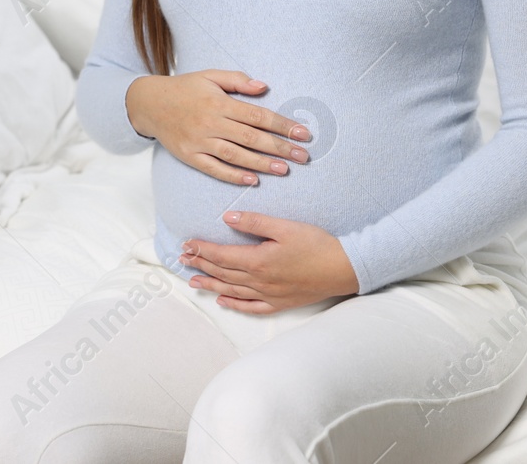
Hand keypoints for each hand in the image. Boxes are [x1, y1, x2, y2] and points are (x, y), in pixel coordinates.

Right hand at [125, 71, 311, 183]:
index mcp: (219, 103)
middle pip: (251, 138)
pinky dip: (234, 176)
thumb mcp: (210, 75)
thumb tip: (264, 87)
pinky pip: (214, 169)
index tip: (303, 133)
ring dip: (262, 163)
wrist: (150, 103)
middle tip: (303, 156)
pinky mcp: (190, 156)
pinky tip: (253, 181)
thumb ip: (237, 80)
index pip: (257, 115)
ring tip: (284, 169)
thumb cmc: (185, 88)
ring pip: (236, 156)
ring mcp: (199, 142)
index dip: (282, 125)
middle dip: (280, 147)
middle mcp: (211, 123)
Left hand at [179, 210, 359, 312]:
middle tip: (182, 260)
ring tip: (193, 282)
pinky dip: (235, 305)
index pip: (221, 256)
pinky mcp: (280, 303)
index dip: (202, 250)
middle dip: (201, 266)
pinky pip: (252, 307)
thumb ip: (255, 223)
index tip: (187, 244)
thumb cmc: (317, 244)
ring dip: (211, 286)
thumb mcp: (285, 227)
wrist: (344, 269)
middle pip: (223, 273)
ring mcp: (269, 295)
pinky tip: (223, 302)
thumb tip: (228, 218)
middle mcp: (260, 282)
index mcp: (258, 261)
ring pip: (232, 291)